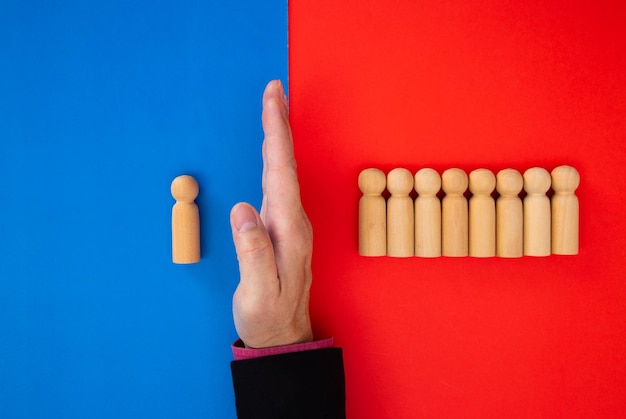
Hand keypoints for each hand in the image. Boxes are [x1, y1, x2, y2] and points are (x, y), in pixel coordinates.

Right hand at [229, 80, 313, 348]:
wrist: (283, 335)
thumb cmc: (268, 315)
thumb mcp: (258, 291)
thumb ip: (253, 252)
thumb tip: (244, 210)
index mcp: (288, 230)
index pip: (281, 173)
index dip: (276, 134)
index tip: (274, 101)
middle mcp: (293, 221)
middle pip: (285, 164)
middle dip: (279, 125)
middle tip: (275, 90)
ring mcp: (290, 223)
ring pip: (284, 171)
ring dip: (278, 138)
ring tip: (273, 110)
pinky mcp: (283, 228)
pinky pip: (279, 184)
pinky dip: (275, 159)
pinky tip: (271, 152)